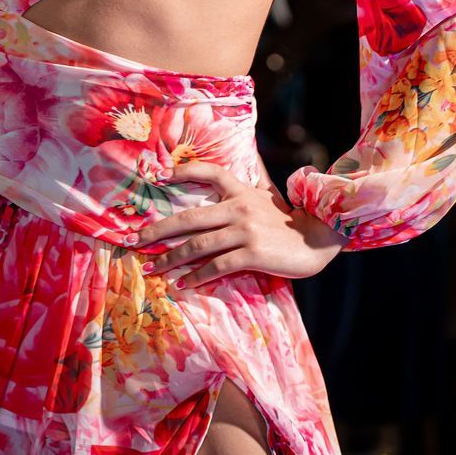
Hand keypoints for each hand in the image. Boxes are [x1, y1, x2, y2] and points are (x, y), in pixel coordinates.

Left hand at [135, 162, 346, 287]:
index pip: (208, 172)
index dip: (182, 172)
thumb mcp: (268, 196)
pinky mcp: (252, 253)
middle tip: (136, 240)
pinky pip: (218, 265)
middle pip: (189, 217)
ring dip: (171, 258)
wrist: (320, 238)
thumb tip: (242, 170)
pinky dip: (198, 275)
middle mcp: (238, 207)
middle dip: (159, 230)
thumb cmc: (291, 221)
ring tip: (153, 269)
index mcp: (240, 191)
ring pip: (198, 244)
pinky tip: (184, 284)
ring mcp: (244, 230)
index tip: (158, 177)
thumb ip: (251, 186)